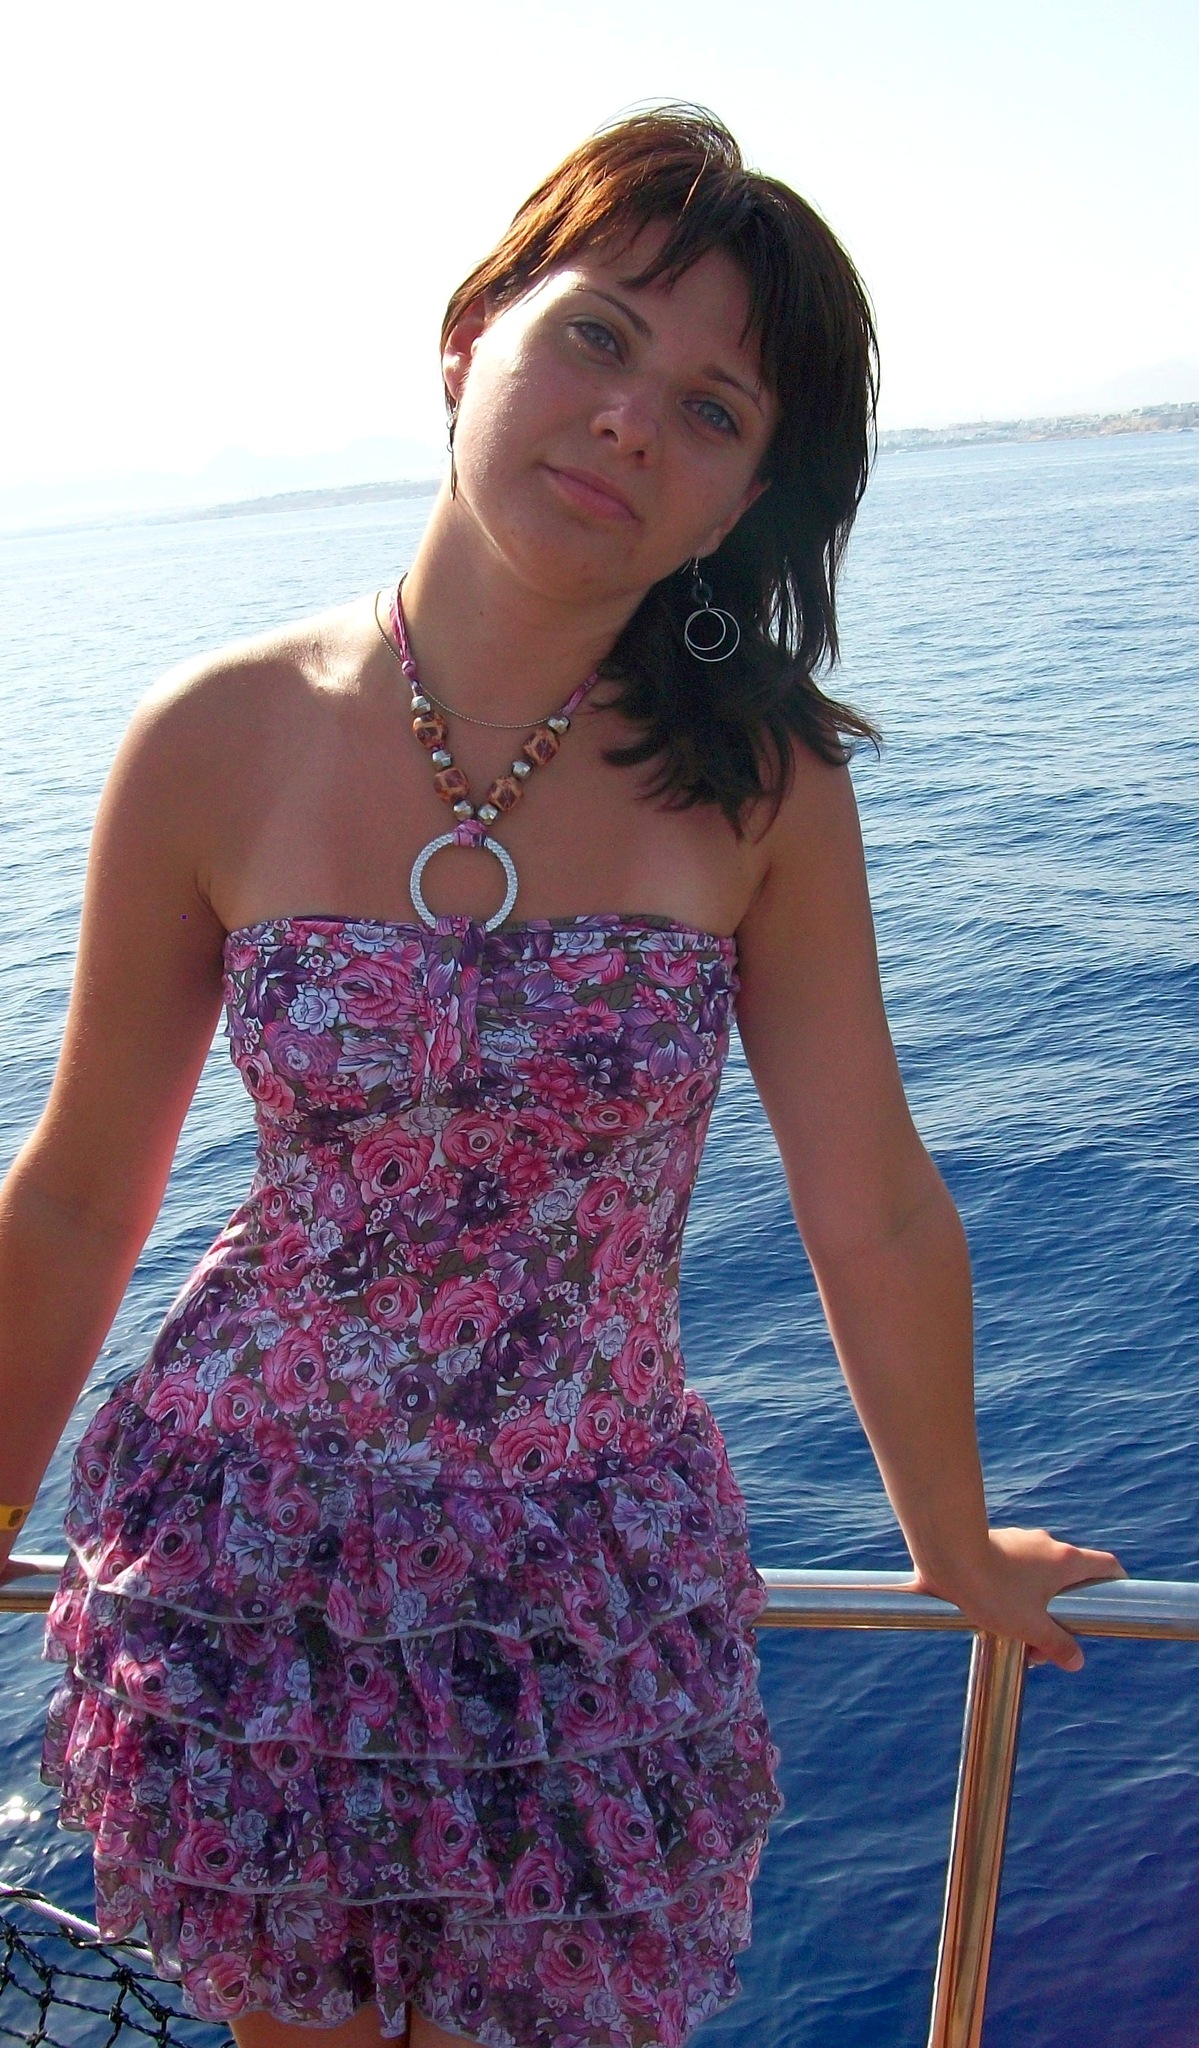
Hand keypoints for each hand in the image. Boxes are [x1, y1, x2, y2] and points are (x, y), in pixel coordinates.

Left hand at [910, 1526, 1126, 1671]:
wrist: (947, 1554)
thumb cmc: (992, 1589)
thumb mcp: (1029, 1627)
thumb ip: (1057, 1644)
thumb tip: (1076, 1661)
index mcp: (1065, 1560)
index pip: (1106, 1565)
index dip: (1116, 1582)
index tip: (1115, 1600)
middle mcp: (1047, 1545)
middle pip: (1068, 1581)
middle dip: (1060, 1616)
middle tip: (1041, 1647)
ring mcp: (1021, 1542)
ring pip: (1038, 1578)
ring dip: (1033, 1608)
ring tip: (1011, 1638)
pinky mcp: (996, 1543)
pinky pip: (1014, 1570)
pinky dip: (1012, 1592)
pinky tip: (990, 1615)